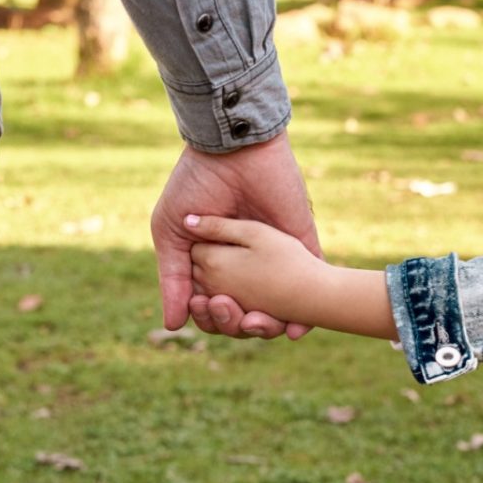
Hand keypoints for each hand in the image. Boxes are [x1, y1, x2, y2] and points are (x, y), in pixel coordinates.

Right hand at [150, 133, 320, 337]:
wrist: (231, 151)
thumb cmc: (195, 185)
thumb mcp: (172, 234)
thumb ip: (173, 279)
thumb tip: (173, 326)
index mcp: (213, 264)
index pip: (212, 308)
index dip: (208, 317)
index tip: (203, 306)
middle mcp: (244, 267)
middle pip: (242, 316)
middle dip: (233, 324)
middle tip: (225, 309)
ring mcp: (274, 258)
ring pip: (275, 311)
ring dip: (265, 328)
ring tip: (253, 323)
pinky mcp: (302, 245)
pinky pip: (310, 286)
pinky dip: (306, 317)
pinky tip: (297, 331)